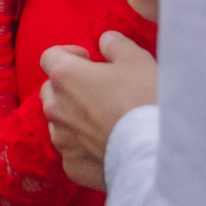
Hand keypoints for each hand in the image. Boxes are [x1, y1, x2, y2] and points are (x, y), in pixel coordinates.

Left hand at [40, 33, 155, 188]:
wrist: (155, 152)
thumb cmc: (145, 99)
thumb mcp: (136, 60)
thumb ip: (115, 44)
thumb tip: (104, 40)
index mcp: (64, 77)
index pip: (50, 56)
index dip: (69, 54)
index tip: (90, 59)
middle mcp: (54, 107)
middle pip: (51, 89)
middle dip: (69, 86)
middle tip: (99, 90)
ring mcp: (61, 140)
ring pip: (59, 122)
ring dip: (74, 116)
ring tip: (105, 120)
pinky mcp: (71, 166)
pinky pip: (72, 151)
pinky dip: (84, 147)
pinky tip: (108, 146)